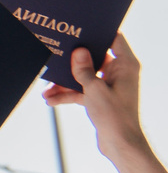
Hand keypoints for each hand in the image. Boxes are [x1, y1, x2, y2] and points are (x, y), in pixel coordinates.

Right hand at [46, 34, 144, 149]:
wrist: (120, 144)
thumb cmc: (115, 116)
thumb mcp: (95, 90)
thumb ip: (84, 70)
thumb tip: (79, 51)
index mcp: (125, 65)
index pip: (114, 39)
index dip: (99, 32)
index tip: (80, 29)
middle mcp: (119, 72)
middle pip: (92, 58)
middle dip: (72, 60)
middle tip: (57, 53)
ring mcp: (109, 85)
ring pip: (83, 76)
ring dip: (65, 82)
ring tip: (46, 87)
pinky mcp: (100, 97)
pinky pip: (80, 91)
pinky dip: (67, 95)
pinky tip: (50, 99)